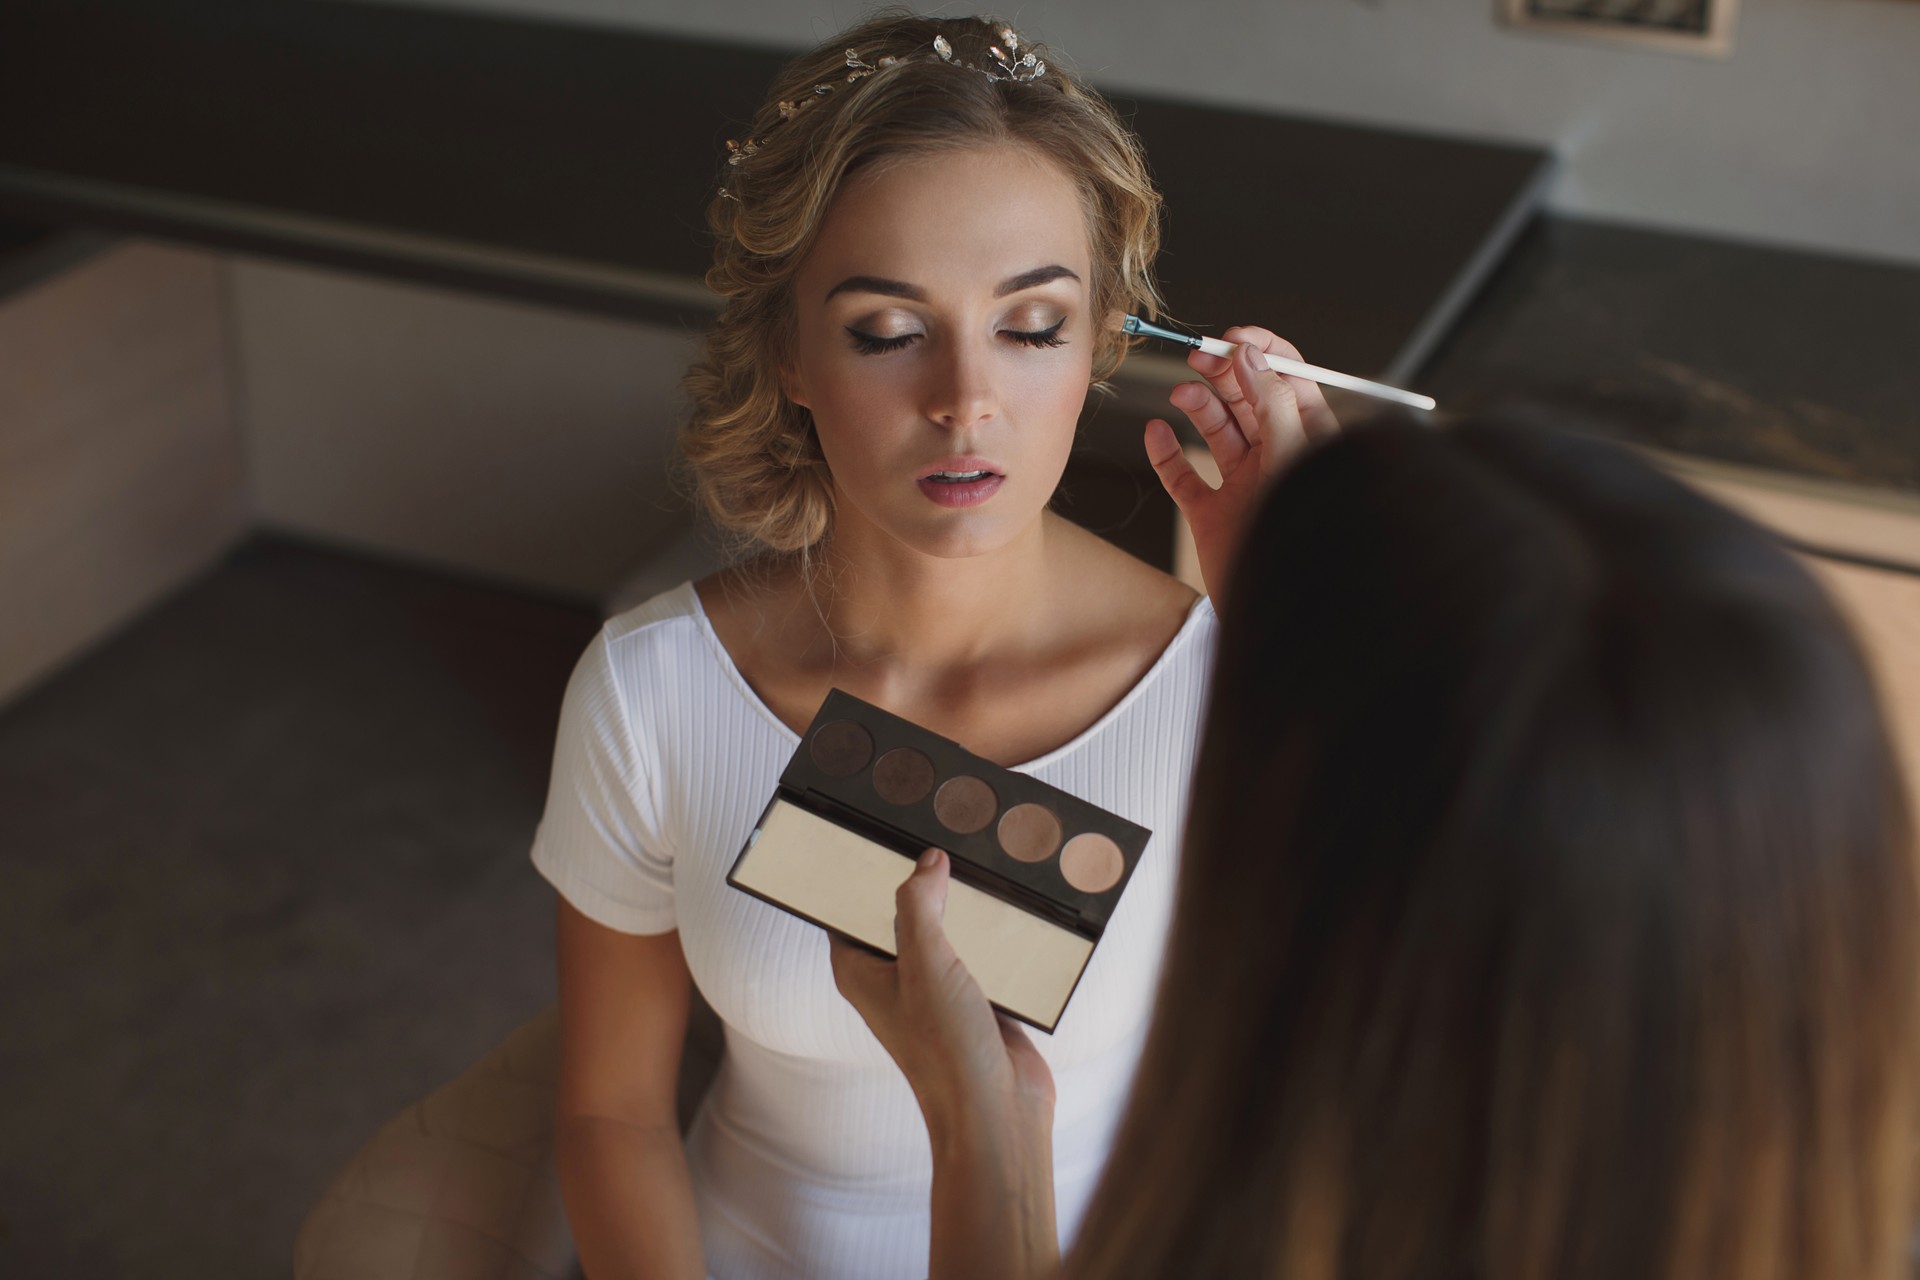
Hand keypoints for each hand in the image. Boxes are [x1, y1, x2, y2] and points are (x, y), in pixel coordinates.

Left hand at [831, 849, 1060, 1279]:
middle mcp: (894, 976)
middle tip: (939, 831)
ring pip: (947, 925)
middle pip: (902, 909)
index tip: (875, 826)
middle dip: (922, 876)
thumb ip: (919, 907)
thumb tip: (927, 862)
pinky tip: (1012, 900)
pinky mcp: (976, 995)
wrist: (998, 1114)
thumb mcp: (924, 965)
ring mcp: (936, 986)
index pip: (847, 905)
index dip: (860, 868)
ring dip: (964, 901)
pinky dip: (995, 927)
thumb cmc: (945, 1053)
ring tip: (981, 857)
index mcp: (860, 970)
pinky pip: (982, 946)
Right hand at [1144, 326, 1339, 601]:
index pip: (1288, 380)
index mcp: (1308, 442)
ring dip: (1197, 406)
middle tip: (1198, 357)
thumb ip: (1273, 404)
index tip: (1234, 338)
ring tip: (1180, 395)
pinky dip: (1166, 452)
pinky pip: (1183, 475)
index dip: (1262, 354)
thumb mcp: (1293, 458)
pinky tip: (1157, 433)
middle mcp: (1276, 459)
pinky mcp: (1212, 516)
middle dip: (1223, 373)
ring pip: (1215, 429)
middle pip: (1247, 398)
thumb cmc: (1307, 539)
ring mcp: (1243, 486)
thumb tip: (1252, 358)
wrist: (1285, 614)